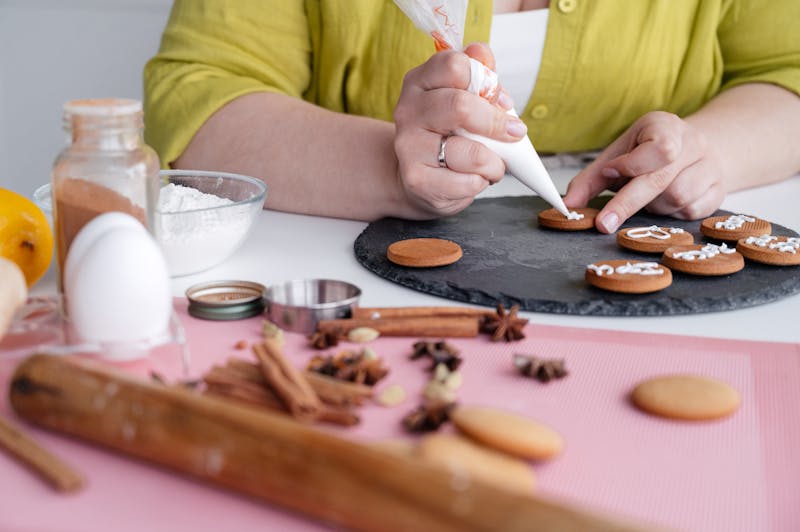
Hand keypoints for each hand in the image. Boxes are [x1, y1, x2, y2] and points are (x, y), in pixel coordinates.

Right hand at [393, 43, 526, 216]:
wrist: (418, 177)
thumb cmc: (448, 134)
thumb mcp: (463, 98)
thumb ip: (477, 75)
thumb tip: (483, 55)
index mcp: (420, 81)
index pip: (455, 66)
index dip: (487, 82)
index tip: (503, 102)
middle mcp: (408, 110)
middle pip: (460, 106)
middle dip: (496, 123)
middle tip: (514, 134)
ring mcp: (409, 146)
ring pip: (469, 152)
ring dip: (494, 162)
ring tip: (493, 165)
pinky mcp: (416, 179)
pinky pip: (466, 182)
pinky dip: (480, 182)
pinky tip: (475, 179)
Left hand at [563, 111, 725, 232]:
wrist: (694, 150)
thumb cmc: (647, 153)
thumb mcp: (617, 156)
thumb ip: (590, 180)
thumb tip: (567, 205)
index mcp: (665, 126)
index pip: (657, 149)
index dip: (631, 166)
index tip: (609, 173)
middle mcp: (693, 143)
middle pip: (662, 179)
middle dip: (628, 203)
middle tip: (604, 224)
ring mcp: (711, 166)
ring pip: (677, 198)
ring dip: (654, 205)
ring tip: (648, 196)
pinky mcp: (719, 191)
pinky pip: (691, 211)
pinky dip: (672, 213)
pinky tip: (665, 202)